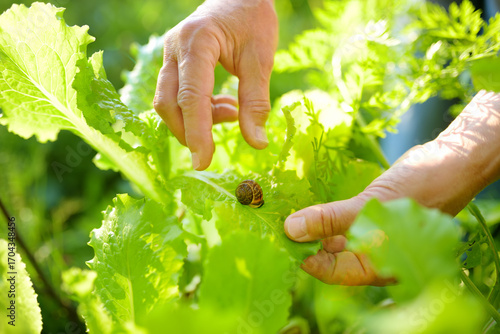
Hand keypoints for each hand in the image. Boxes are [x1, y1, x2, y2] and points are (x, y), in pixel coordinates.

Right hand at [154, 0, 277, 169]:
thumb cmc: (253, 19)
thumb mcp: (261, 58)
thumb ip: (256, 101)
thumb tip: (257, 143)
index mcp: (197, 42)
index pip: (191, 97)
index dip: (197, 133)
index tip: (203, 163)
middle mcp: (175, 48)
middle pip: (169, 103)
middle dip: (189, 131)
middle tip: (215, 149)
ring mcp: (170, 54)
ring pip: (168, 101)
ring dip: (196, 120)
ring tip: (231, 113)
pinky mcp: (174, 62)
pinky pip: (176, 95)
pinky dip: (198, 110)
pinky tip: (224, 107)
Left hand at [284, 91, 499, 285]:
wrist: (452, 161)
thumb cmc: (421, 190)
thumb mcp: (371, 208)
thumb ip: (331, 221)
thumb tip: (291, 230)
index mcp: (378, 266)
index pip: (331, 272)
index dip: (304, 257)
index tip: (278, 239)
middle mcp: (373, 255)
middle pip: (330, 255)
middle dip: (304, 240)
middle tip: (276, 223)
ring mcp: (373, 235)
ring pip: (334, 236)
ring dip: (312, 225)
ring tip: (286, 212)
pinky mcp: (370, 215)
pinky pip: (342, 219)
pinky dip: (325, 213)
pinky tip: (307, 204)